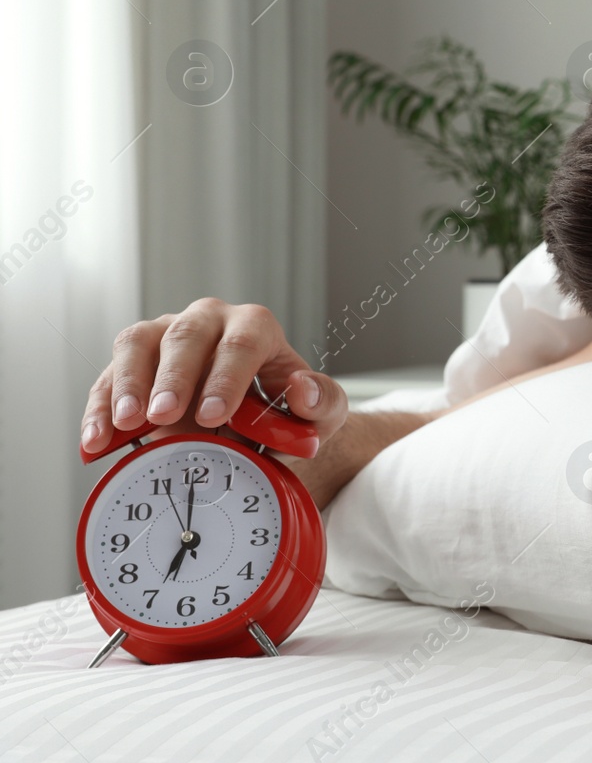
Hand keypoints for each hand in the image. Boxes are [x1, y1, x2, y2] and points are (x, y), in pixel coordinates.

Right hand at [80, 298, 346, 456]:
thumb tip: (303, 390)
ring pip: (138, 343)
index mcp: (255, 327)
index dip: (226, 378)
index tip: (213, 415)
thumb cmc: (288, 410)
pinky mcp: (132, 360)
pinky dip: (99, 409)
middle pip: (185, 336)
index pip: (242, 344)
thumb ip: (323, 403)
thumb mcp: (320, 413)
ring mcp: (164, 333)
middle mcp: (208, 320)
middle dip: (173, 377)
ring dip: (129, 384)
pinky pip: (108, 377)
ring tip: (126, 424)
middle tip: (164, 415)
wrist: (257, 420)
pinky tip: (96, 441)